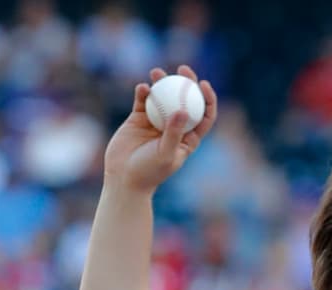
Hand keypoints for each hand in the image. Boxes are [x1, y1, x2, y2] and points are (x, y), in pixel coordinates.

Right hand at [103, 65, 216, 194]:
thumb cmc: (149, 171)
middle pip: (185, 100)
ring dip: (162, 82)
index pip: (204, 115)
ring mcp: (156, 121)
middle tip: (183, 69)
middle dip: (186, 82)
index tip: (203, 84)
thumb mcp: (165, 154)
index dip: (207, 98)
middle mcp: (174, 127)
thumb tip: (184, 110)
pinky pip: (143, 100)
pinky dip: (143, 92)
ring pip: (163, 96)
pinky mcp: (138, 118)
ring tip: (157, 72)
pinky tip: (142, 88)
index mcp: (188, 138)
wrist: (124, 178)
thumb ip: (174, 133)